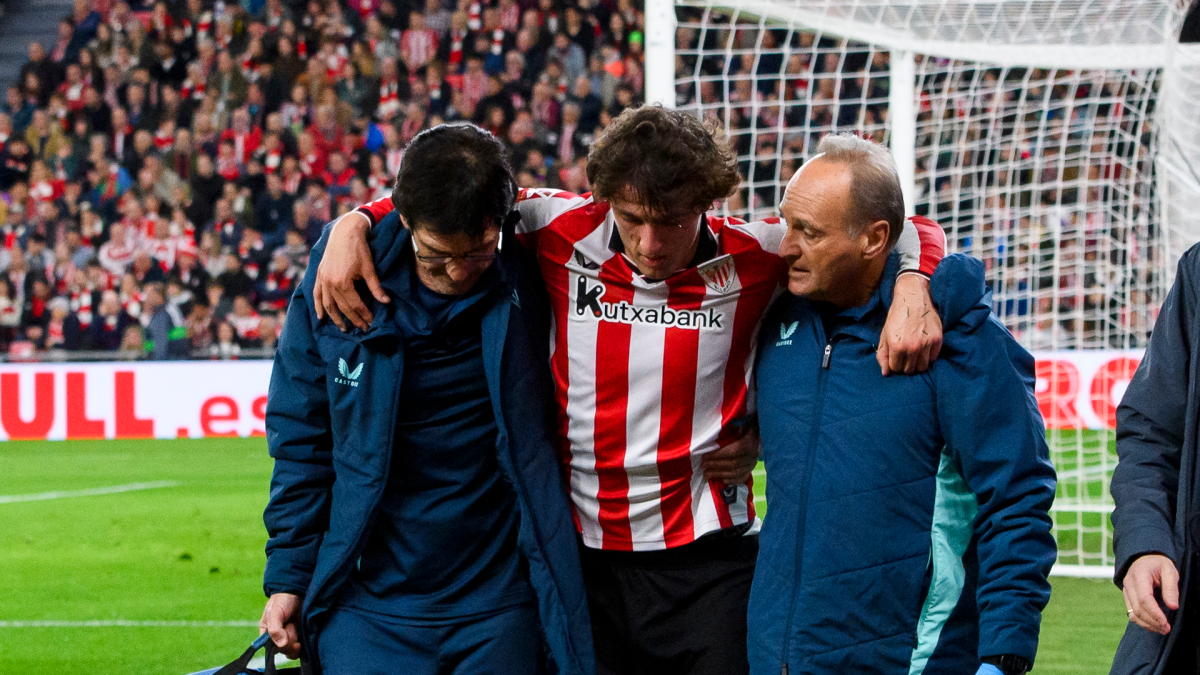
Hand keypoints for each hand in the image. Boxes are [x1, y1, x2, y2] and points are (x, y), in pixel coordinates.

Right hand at [260, 592, 303, 659]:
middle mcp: (278, 638)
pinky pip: (303, 648)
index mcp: (267, 633)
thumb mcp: (275, 612)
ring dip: (297, 644)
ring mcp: (291, 637)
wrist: (299, 590)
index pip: (271, 648)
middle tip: (292, 626)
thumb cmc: (283, 600)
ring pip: (293, 651)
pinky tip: (305, 634)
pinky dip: (305, 644)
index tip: (285, 638)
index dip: (279, 646)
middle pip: (283, 650)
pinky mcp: (301, 636)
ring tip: (298, 628)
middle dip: (289, 642)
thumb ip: (275, 629)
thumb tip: (282, 644)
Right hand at [313, 212, 387, 330]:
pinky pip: (317, 294)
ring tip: (343, 328)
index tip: (372, 322)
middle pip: (342, 307)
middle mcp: (330, 283)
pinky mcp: (320, 275)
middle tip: (362, 328)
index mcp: (343, 282)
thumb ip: (376, 287)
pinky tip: (320, 316)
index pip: (355, 304)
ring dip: (335, 317)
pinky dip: (318, 306)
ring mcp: (323, 279)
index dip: (364, 314)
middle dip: (353, 319)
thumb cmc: (359, 249)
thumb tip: (386, 302)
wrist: (344, 232)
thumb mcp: (369, 269)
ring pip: (328, 304)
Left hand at [702, 425, 759, 484]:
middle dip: (715, 465)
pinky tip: (721, 480)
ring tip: (707, 474)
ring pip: (736, 472)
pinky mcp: (751, 469)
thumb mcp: (740, 421)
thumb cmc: (746, 424)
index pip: (732, 451)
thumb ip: (732, 424)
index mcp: (749, 443)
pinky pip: (742, 478)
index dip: (718, 455)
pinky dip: (731, 480)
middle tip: (702, 465)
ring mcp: (753, 464)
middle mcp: (752, 455)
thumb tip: (719, 426)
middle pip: (732, 464)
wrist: (759, 430)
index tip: (704, 456)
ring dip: (720, 474)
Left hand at [878, 274, 942, 375]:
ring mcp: (926, 344)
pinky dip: (928, 355)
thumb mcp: (885, 334)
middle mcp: (912, 347)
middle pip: (909, 370)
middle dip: (905, 365)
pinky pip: (933, 358)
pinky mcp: (937, 340)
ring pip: (922, 367)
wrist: (913, 298)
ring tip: (914, 353)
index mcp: (897, 346)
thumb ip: (883, 354)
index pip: (895, 368)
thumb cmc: (897, 316)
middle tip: (905, 355)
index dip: (894, 363)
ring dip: (917, 362)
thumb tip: (885, 373)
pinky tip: (923, 347)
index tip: (896, 356)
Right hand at [1122, 554, 1179, 634]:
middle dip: (1152, 621)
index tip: (1165, 623)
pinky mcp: (1127, 597)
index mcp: (1139, 575)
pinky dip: (1142, 622)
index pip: (1144, 598)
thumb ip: (1171, 588)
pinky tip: (1153, 626)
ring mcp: (1126, 590)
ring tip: (1162, 630)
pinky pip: (1131, 613)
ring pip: (1132, 613)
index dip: (1154, 613)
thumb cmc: (1159, 564)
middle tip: (1167, 629)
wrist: (1144, 558)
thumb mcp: (1169, 571)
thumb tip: (1173, 607)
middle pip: (1137, 608)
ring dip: (1147, 624)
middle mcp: (1128, 583)